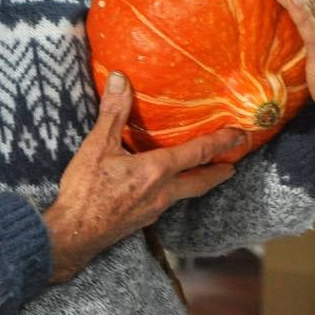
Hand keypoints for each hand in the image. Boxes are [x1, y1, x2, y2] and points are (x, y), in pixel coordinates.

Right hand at [42, 72, 245, 282]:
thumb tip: (122, 79)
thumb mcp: (97, 146)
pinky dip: (176, 190)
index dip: (221, 142)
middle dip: (220, 171)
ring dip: (199, 181)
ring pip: (185, 193)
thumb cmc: (86, 190)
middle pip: (200, 181)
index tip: (241, 134)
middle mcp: (162, 192)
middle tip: (235, 164)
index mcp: (156, 170)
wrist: (73, 235)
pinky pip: (167, 201)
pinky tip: (166, 187)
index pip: (197, 153)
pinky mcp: (142, 219)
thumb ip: (113, 112)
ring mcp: (153, 209)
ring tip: (206, 172)